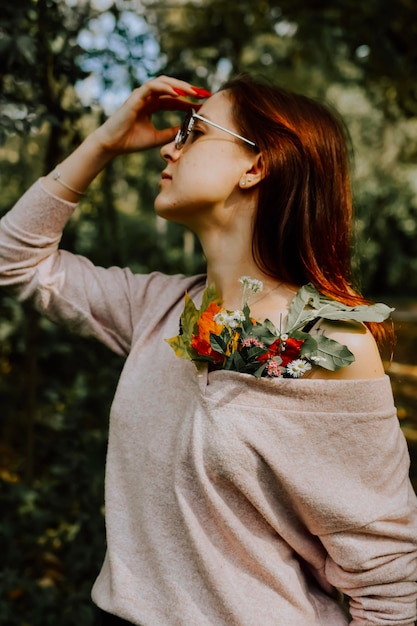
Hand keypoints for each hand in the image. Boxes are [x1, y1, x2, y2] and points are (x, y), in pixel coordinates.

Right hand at [91, 75, 209, 155]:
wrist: (113, 145)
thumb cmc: (131, 141)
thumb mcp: (157, 137)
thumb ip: (171, 131)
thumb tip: (187, 128)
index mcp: (153, 105)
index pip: (175, 99)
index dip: (190, 100)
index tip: (205, 103)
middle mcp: (148, 98)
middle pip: (172, 87)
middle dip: (189, 89)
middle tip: (205, 93)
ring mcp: (142, 95)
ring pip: (164, 83)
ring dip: (180, 85)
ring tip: (193, 92)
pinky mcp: (135, 97)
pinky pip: (152, 87)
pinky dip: (165, 88)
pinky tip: (177, 93)